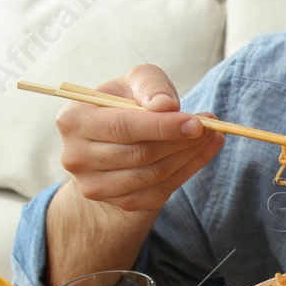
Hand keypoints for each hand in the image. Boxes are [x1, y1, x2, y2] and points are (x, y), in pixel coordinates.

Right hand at [55, 64, 224, 214]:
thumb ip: (150, 86)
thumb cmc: (126, 103)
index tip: (197, 123)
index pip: (123, 127)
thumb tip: (166, 106)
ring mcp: (95, 185)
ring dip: (189, 157)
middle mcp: (77, 157)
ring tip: (211, 136)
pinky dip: (187, 172)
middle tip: (210, 127)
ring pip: (153, 175)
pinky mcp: (118, 203)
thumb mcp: (135, 82)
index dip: (162, 127)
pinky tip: (202, 153)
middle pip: (140, 154)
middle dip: (182, 141)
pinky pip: (160, 192)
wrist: (114, 139)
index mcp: (74, 120)